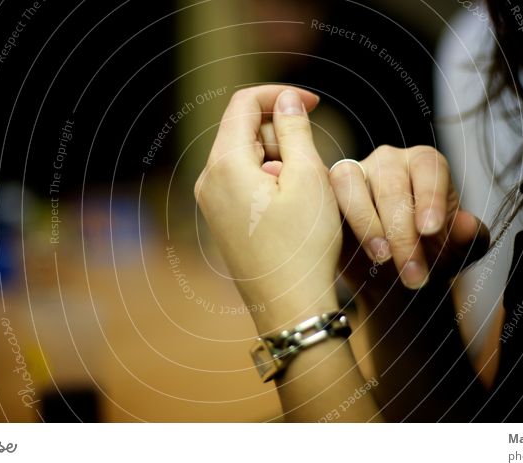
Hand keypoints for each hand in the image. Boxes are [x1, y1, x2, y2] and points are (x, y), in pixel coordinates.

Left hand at [195, 86, 341, 333]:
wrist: (291, 306)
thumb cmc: (304, 246)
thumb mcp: (309, 178)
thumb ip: (295, 129)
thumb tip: (286, 99)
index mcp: (224, 165)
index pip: (243, 103)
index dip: (280, 95)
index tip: (314, 104)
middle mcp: (208, 180)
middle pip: (244, 130)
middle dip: (282, 135)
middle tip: (312, 167)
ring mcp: (211, 202)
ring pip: (247, 157)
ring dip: (280, 161)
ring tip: (304, 195)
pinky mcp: (221, 219)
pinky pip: (245, 182)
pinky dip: (271, 181)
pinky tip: (292, 209)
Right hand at [329, 146, 488, 296]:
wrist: (393, 278)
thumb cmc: (429, 255)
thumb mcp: (457, 252)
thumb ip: (469, 238)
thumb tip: (466, 224)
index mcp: (425, 164)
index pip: (428, 169)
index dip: (430, 198)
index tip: (430, 231)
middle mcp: (389, 161)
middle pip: (390, 184)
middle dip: (402, 233)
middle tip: (413, 273)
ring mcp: (354, 173)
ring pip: (350, 181)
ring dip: (366, 223)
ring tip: (382, 258)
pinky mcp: (326, 193)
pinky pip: (323, 194)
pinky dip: (336, 219)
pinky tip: (349, 248)